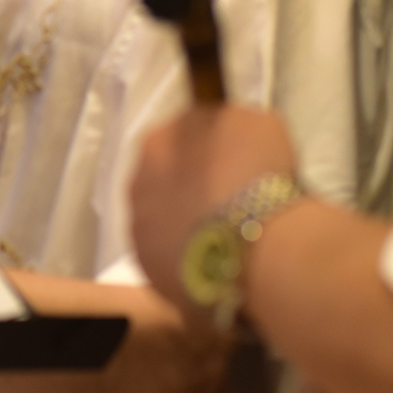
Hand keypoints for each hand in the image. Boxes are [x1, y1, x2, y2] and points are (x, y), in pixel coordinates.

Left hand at [129, 104, 299, 316]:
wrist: (252, 244)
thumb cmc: (256, 174)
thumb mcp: (255, 124)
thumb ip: (227, 125)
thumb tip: (222, 136)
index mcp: (157, 140)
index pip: (177, 137)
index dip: (205, 149)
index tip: (229, 161)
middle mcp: (136, 181)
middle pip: (163, 178)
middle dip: (188, 185)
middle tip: (224, 198)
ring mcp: (138, 228)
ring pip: (162, 218)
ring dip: (184, 221)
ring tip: (221, 234)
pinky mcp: (147, 268)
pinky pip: (168, 254)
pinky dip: (186, 254)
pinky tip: (214, 260)